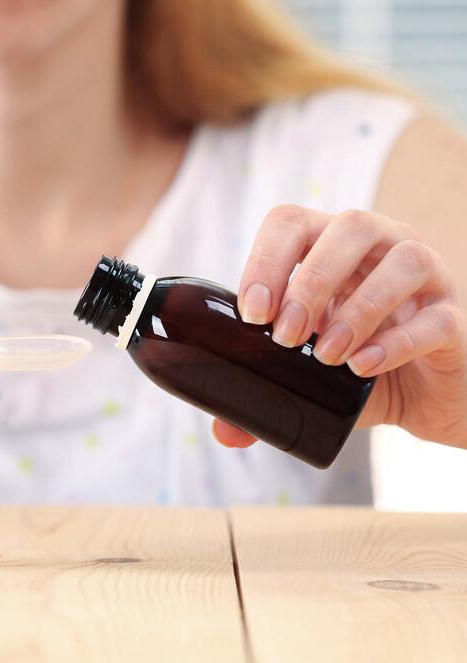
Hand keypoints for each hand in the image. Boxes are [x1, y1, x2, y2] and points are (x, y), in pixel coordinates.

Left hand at [216, 205, 466, 449]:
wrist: (425, 400)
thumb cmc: (357, 368)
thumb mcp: (305, 375)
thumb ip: (264, 392)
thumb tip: (225, 432)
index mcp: (331, 246)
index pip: (292, 223)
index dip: (267, 259)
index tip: (252, 312)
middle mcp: (382, 248)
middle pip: (350, 226)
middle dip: (311, 281)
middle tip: (286, 336)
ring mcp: (427, 278)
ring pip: (403, 259)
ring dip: (357, 309)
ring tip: (328, 356)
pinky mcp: (455, 319)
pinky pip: (435, 318)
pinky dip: (395, 343)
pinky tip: (364, 367)